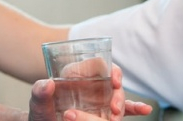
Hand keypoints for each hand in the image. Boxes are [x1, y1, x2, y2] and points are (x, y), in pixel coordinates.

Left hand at [28, 64, 151, 120]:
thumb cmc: (40, 113)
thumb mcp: (37, 103)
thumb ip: (38, 92)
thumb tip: (47, 83)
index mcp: (77, 76)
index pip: (100, 66)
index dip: (112, 71)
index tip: (115, 81)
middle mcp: (91, 86)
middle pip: (113, 84)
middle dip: (118, 95)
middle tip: (114, 109)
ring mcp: (99, 101)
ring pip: (118, 99)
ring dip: (123, 106)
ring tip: (115, 118)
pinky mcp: (103, 114)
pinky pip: (121, 110)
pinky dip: (133, 109)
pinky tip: (145, 110)